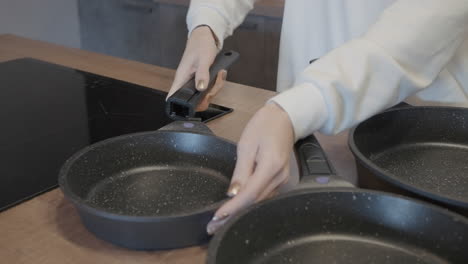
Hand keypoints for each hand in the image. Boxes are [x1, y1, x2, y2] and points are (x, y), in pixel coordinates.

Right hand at [167, 26, 225, 111]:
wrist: (204, 37)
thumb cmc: (200, 45)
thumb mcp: (203, 59)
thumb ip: (202, 74)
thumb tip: (200, 88)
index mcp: (181, 78)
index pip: (173, 97)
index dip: (179, 106)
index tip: (192, 106)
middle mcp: (185, 82)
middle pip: (194, 101)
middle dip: (207, 97)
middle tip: (213, 87)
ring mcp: (193, 82)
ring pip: (203, 96)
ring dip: (215, 89)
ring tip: (219, 75)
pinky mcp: (200, 81)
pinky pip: (209, 89)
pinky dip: (216, 84)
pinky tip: (219, 74)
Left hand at [207, 103, 294, 233]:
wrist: (284, 118)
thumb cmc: (264, 126)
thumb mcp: (246, 145)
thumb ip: (240, 172)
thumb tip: (233, 194)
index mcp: (270, 166)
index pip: (249, 194)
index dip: (233, 208)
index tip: (217, 217)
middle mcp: (279, 178)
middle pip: (254, 202)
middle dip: (233, 215)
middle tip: (213, 226)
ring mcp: (282, 180)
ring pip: (259, 201)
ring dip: (240, 211)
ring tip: (221, 221)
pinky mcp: (281, 180)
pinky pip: (263, 195)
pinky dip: (249, 203)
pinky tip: (236, 208)